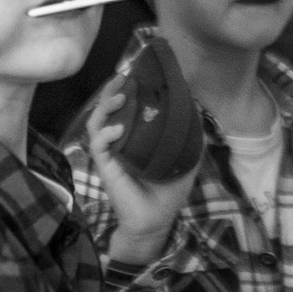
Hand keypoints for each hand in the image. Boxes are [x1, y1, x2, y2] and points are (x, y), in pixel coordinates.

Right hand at [84, 78, 199, 266]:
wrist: (155, 220)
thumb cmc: (168, 191)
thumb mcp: (185, 158)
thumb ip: (189, 135)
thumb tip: (195, 107)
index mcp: (135, 136)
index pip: (127, 107)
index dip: (127, 88)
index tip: (136, 71)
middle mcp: (119, 141)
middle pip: (108, 108)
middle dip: (113, 89)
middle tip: (123, 75)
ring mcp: (110, 153)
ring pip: (97, 121)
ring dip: (105, 106)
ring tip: (119, 96)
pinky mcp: (105, 167)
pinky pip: (98, 145)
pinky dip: (106, 134)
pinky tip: (118, 129)